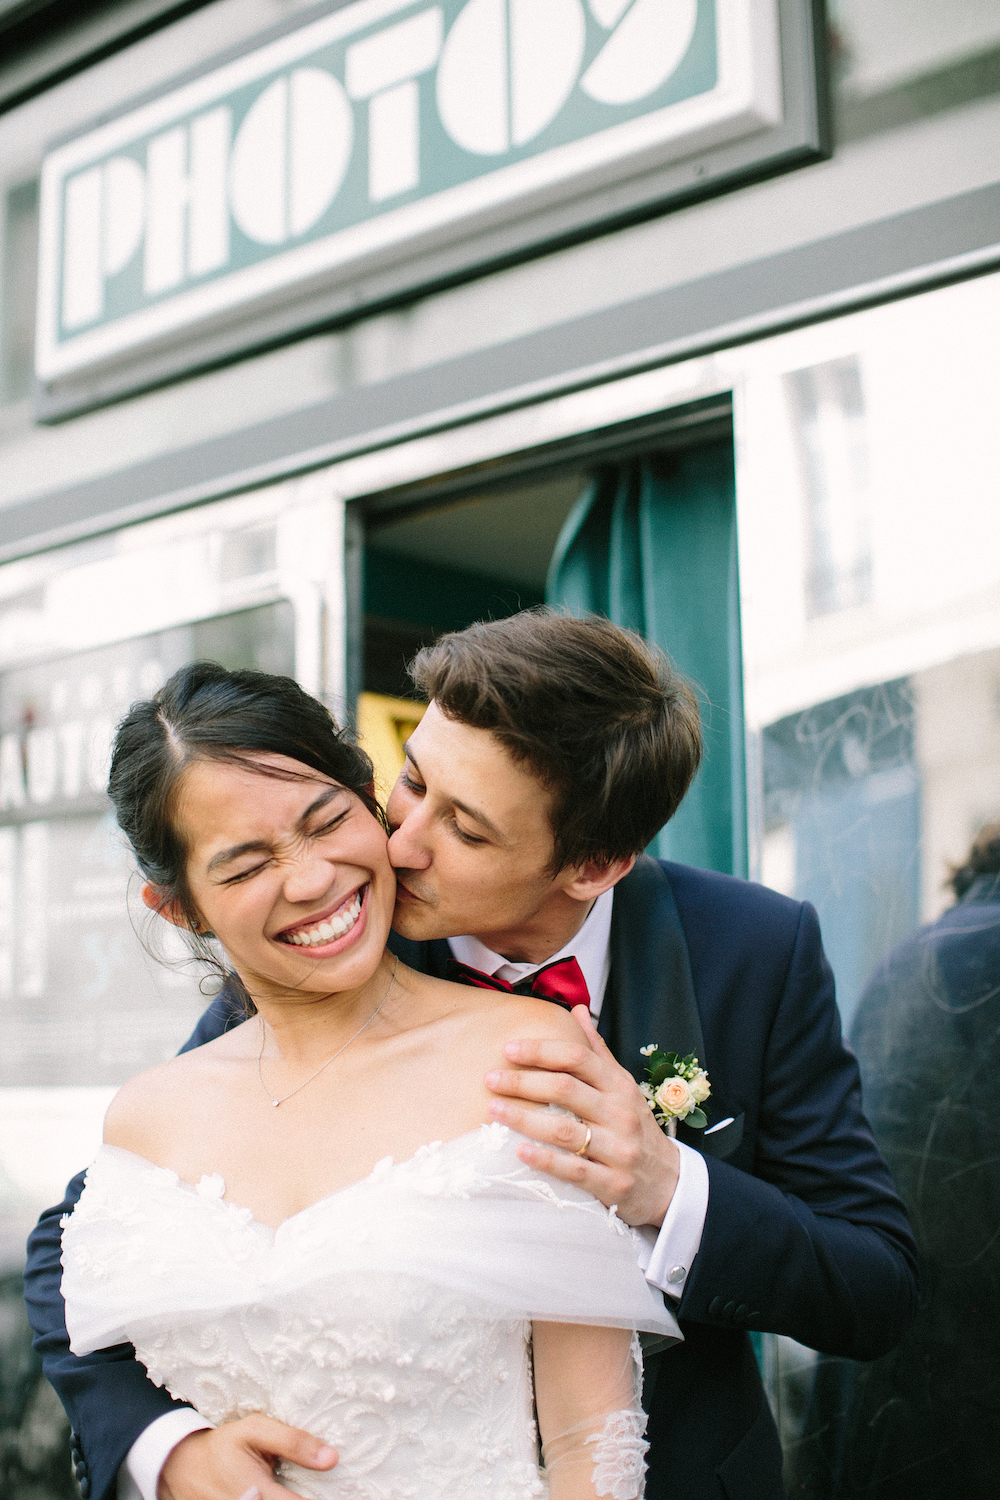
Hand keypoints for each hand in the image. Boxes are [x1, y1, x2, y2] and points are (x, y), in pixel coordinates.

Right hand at [158, 1418, 336, 1499]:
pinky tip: (278, 1493)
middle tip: (316, 1489)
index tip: (339, 1490)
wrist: (181, 1467)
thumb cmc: (222, 1446)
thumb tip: (331, 1458)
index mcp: (258, 1492)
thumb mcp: (255, 1430)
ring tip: (292, 1488)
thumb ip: (294, 1442)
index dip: (323, 1499)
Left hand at [485, 1006, 678, 1228]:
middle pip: (566, 1090)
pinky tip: (519, 1150)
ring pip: (565, 1130)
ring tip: (493, 1110)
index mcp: (619, 1086)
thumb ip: (598, 1051)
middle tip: (490, 1078)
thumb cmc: (636, 1127)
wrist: (670, 1181)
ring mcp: (618, 1150)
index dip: (542, 1051)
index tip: (509, 1049)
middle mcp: (620, 1114)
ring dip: (524, 1119)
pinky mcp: (613, 1183)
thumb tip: (577, 1010)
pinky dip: (545, 1160)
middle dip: (523, 1082)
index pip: (578, 1058)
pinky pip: (574, 1170)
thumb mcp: (623, 1086)